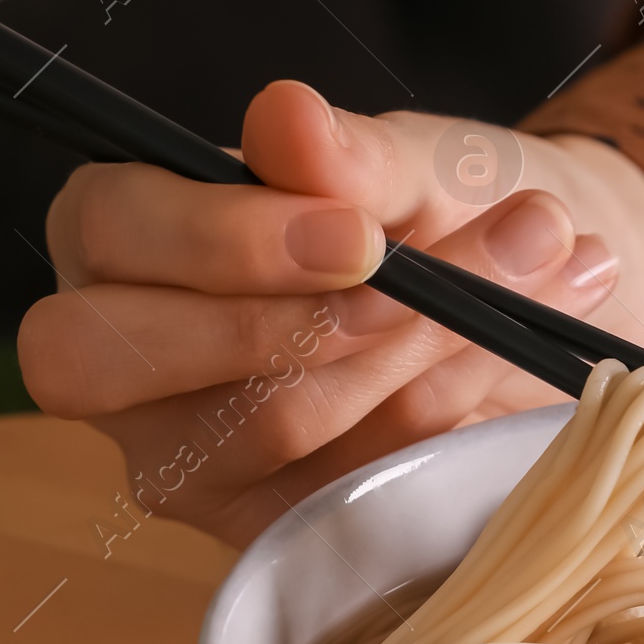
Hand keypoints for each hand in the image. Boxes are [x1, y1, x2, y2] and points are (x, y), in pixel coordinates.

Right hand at [18, 79, 643, 548]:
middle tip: (430, 284)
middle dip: (302, 323)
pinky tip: (506, 348)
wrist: (528, 295)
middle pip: (126, 360)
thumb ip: (351, 152)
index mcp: (120, 233)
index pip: (112, 232)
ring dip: (413, 351)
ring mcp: (188, 458)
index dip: (225, 240)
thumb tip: (287, 118)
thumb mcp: (414, 164)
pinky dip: (445, 408)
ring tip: (531, 270)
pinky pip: (348, 480)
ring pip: (269, 422)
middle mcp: (121, 358)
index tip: (362, 236)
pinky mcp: (269, 526)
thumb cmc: (438, 211)